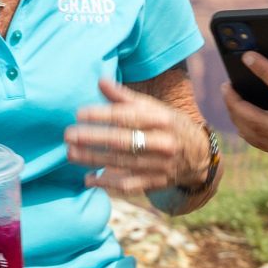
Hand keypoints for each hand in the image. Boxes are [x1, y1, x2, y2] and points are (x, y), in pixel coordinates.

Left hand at [68, 80, 210, 194]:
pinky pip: (128, 185)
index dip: (103, 115)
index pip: (128, 116)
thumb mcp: (153, 107)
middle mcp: (163, 142)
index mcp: (162, 119)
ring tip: (71, 153)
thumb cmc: (168, 125)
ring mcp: (160, 165)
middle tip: (69, 135)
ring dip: (93, 159)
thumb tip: (100, 82)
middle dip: (93, 138)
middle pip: (123, 141)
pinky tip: (89, 179)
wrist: (198, 155)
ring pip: (122, 163)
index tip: (79, 114)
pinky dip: (107, 183)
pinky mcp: (156, 182)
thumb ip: (125, 97)